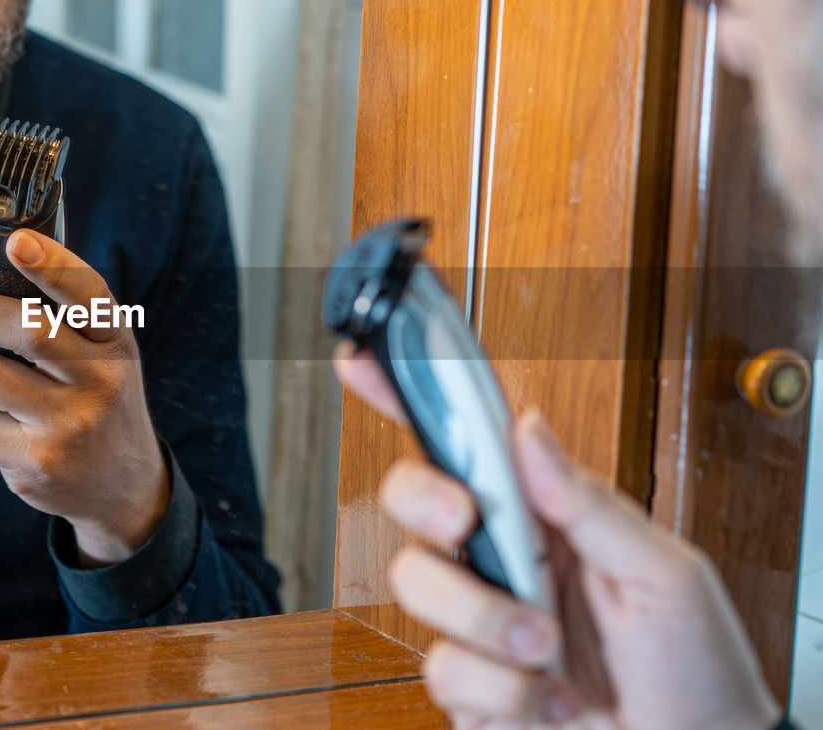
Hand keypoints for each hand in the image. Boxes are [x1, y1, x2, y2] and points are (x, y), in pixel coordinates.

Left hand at [0, 229, 167, 566]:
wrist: (122, 485)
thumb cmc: (98, 397)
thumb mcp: (105, 354)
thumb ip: (70, 314)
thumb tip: (15, 247)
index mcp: (116, 343)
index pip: (86, 294)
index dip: (50, 264)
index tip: (17, 241)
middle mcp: (101, 382)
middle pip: (26, 328)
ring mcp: (69, 426)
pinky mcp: (36, 464)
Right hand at [332, 342, 780, 729]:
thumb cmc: (696, 665)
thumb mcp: (662, 571)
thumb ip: (589, 502)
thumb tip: (529, 432)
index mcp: (544, 514)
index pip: (466, 442)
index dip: (407, 397)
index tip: (364, 363)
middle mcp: (501, 559)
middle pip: (411, 501)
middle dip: (428, 504)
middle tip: (468, 524)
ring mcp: (478, 621)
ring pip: (416, 585)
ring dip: (486, 619)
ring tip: (546, 645)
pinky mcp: (470, 685)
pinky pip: (442, 670)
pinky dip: (502, 690)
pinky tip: (545, 697)